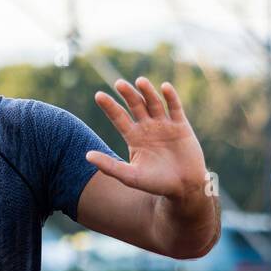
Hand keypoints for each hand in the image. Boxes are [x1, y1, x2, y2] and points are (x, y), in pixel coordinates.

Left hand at [85, 77, 209, 202]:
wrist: (183, 188)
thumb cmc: (155, 183)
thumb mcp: (130, 176)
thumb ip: (110, 166)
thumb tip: (87, 156)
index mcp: (133, 137)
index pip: (119, 117)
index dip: (110, 106)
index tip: (98, 95)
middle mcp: (147, 127)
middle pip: (135, 106)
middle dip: (128, 95)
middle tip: (119, 84)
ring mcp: (164, 124)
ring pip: (154, 103)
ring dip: (147, 92)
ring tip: (140, 81)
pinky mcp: (181, 126)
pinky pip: (175, 108)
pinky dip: (171, 97)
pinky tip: (165, 87)